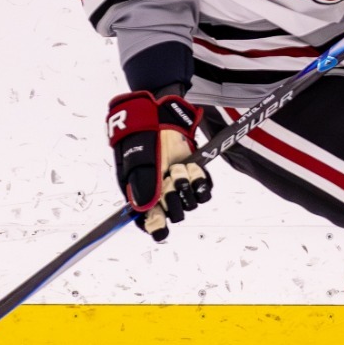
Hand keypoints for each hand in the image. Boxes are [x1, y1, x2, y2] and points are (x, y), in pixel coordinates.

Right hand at [106, 91, 210, 241]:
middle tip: (168, 180)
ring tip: (178, 167)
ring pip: (191, 204)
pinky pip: (204, 191)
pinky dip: (199, 180)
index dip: (156, 226)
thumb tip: (146, 211)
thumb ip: (143, 186)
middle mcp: (162, 195)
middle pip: (175, 215)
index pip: (151, 223)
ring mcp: (180, 186)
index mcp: (144, 196)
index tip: (159, 223)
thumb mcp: (138, 162)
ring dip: (185, 185)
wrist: (162, 118)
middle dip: (173, 198)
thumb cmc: (144, 139)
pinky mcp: (195, 178)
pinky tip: (191, 166)